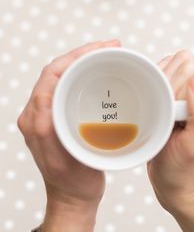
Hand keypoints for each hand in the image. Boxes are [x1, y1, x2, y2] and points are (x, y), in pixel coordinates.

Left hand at [18, 40, 120, 231]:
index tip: (100, 48)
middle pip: (57, 71)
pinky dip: (83, 75)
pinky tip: (96, 73)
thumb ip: (48, 129)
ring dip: (83, 62)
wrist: (73, 195)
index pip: (51, 75)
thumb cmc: (73, 182)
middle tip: (108, 47)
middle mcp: (39, 114)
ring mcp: (49, 115)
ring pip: (63, 77)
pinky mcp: (59, 118)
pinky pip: (68, 88)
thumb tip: (47, 96)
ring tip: (104, 54)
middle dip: (82, 54)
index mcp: (37, 121)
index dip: (74, 56)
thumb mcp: (63, 158)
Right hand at [148, 50, 193, 231]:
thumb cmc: (185, 168)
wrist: (174, 179)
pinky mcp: (176, 97)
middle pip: (187, 68)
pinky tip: (156, 105)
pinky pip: (163, 78)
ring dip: (161, 89)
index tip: (174, 113)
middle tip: (168, 116)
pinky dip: (155, 87)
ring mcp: (192, 96)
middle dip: (171, 90)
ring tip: (163, 113)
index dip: (183, 91)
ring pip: (173, 70)